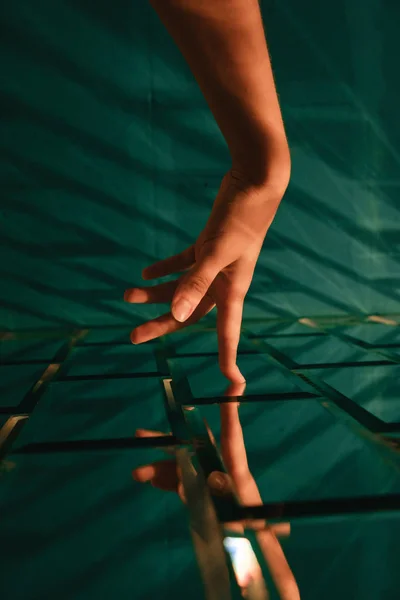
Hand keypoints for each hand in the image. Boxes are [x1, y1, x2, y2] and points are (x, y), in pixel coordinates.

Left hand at [124, 169, 283, 382]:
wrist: (254, 183)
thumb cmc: (242, 218)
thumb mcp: (217, 251)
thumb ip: (196, 282)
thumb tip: (177, 314)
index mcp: (230, 290)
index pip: (228, 334)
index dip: (228, 360)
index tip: (232, 385)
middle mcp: (222, 283)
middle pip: (189, 312)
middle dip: (161, 325)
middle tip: (133, 336)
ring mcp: (213, 264)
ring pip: (181, 288)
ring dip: (155, 293)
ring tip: (127, 296)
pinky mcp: (206, 246)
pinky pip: (182, 265)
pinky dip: (164, 270)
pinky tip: (146, 274)